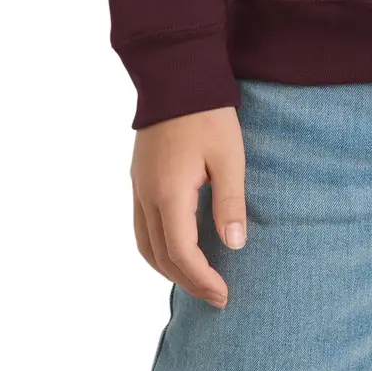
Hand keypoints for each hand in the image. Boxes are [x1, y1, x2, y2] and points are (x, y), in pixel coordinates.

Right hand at [131, 106, 247, 309]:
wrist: (176, 75)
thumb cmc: (207, 113)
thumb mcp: (229, 156)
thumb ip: (230, 202)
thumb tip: (233, 246)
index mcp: (169, 193)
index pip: (182, 253)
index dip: (201, 279)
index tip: (223, 294)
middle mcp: (147, 195)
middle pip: (160, 256)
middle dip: (187, 281)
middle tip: (215, 295)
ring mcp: (138, 187)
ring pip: (145, 245)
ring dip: (168, 268)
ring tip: (196, 279)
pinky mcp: (138, 178)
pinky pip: (141, 226)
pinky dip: (157, 248)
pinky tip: (177, 247)